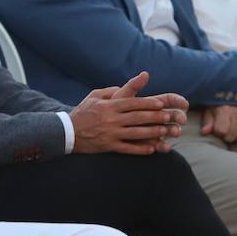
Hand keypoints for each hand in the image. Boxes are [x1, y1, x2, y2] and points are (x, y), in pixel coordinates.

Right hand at [70, 71, 188, 154]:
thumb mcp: (93, 97)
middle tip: (169, 116)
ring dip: (152, 132)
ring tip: (165, 131)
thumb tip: (123, 86)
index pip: (132, 103)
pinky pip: (128, 148)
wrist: (67, 132)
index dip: (148, 103)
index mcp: (109, 106)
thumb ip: (109, 90)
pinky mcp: (109, 146)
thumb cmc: (82, 113)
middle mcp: (111, 119)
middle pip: (137, 117)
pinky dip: (141, 149)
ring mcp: (111, 134)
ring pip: (136, 133)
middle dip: (155, 117)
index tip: (161, 104)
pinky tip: (152, 148)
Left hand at [200, 105, 236, 143]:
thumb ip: (207, 120)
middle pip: (230, 136)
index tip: (219, 127)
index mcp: (224, 110)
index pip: (221, 131)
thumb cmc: (222, 100)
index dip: (218, 131)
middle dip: (226, 135)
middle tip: (227, 128)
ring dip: (236, 136)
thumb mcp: (211, 107)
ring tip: (235, 128)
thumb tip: (204, 132)